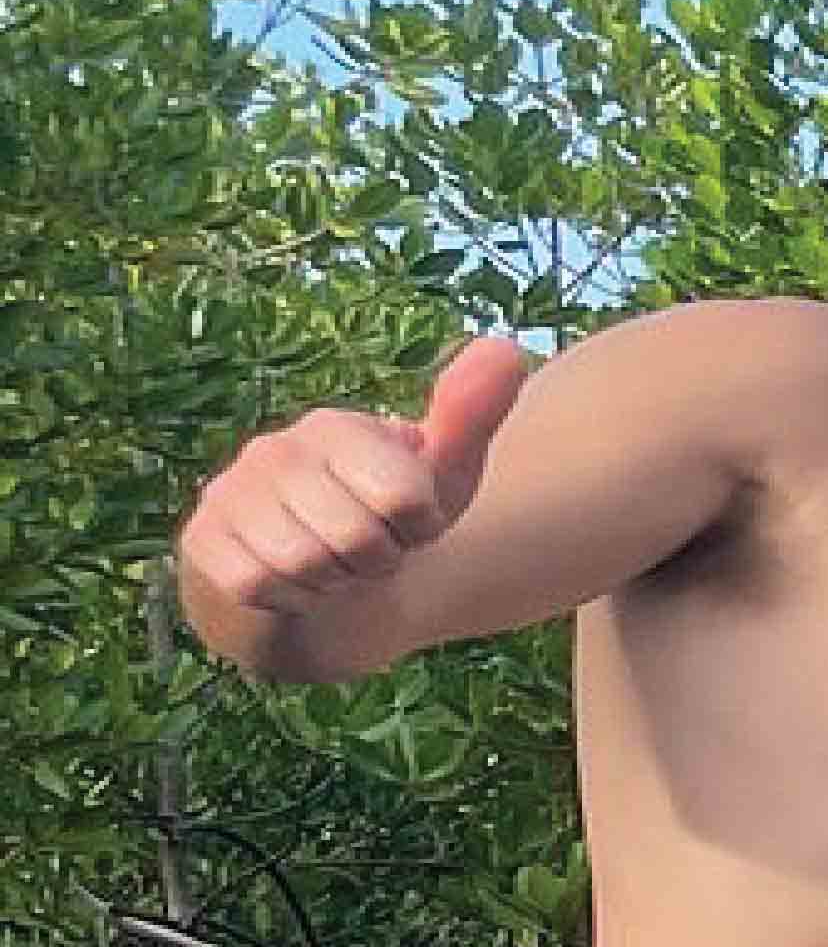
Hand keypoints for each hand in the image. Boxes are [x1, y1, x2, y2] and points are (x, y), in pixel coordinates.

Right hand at [179, 337, 533, 619]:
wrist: (317, 577)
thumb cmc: (386, 517)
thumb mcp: (441, 473)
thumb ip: (472, 416)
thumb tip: (508, 348)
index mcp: (337, 427)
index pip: (404, 497)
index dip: (419, 528)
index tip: (407, 522)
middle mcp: (275, 449)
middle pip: (357, 540)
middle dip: (378, 561)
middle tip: (367, 550)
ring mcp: (230, 491)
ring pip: (306, 565)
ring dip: (334, 582)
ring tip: (333, 563)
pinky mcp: (200, 539)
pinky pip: (258, 586)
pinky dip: (290, 598)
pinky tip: (293, 581)